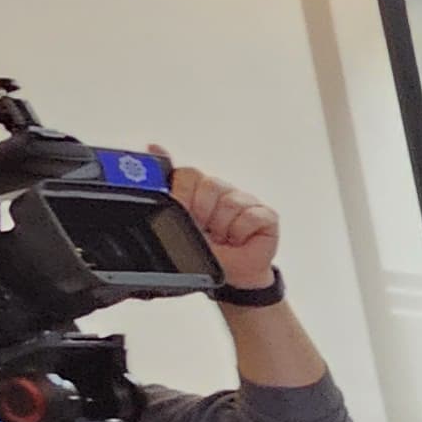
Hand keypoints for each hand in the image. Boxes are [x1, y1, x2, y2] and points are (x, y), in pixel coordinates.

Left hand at [155, 151, 281, 289]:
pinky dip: (241, 233)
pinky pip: (250, 216)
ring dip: (223, 228)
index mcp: (197, 189)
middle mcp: (221, 190)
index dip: (185, 196)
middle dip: (204, 214)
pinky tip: (239, 239)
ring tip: (223, 237)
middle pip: (210, 185)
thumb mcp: (179, 222)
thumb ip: (169, 186)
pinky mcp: (266, 214)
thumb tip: (155, 145)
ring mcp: (245, 200)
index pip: (188, 174)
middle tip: (205, 230)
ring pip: (230, 202)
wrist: (233, 276)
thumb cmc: (207, 251)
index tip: (187, 212)